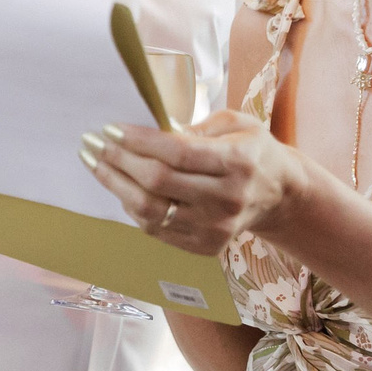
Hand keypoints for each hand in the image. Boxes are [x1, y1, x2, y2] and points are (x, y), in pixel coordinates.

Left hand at [80, 109, 309, 256]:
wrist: (278, 195)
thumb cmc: (251, 151)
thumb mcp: (236, 124)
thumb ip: (196, 126)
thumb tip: (150, 129)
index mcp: (239, 163)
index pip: (178, 153)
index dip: (139, 141)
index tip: (110, 129)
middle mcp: (228, 199)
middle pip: (158, 182)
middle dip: (118, 159)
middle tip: (93, 143)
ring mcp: (216, 228)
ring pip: (150, 210)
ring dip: (115, 185)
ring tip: (96, 163)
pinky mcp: (205, 246)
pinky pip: (155, 228)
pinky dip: (131, 206)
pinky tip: (120, 186)